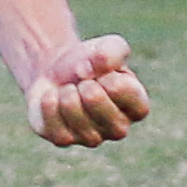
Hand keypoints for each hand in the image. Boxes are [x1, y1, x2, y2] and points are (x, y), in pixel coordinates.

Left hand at [27, 35, 147, 147]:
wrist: (56, 71)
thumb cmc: (90, 61)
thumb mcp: (108, 46)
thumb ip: (113, 51)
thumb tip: (100, 66)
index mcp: (137, 107)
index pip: (123, 90)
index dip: (107, 74)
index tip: (103, 74)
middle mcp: (119, 129)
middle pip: (99, 105)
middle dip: (86, 85)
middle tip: (84, 82)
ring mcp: (92, 139)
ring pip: (75, 116)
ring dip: (67, 93)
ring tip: (69, 89)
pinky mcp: (64, 140)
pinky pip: (55, 125)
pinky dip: (49, 104)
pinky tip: (54, 98)